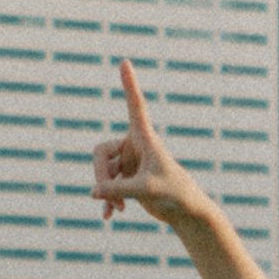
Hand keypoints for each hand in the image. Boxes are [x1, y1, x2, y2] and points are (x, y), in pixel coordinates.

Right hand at [90, 53, 200, 228]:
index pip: (135, 106)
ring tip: (118, 209)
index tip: (125, 62)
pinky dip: (107, 199)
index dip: (129, 85)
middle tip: (108, 196)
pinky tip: (110, 216)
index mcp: (145, 138)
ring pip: (100, 171)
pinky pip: (105, 184)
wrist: (185, 211)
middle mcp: (135, 145)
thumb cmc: (174, 195)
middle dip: (101, 176)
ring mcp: (129, 162)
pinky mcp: (127, 177)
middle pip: (100, 153)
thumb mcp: (146, 191)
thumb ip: (118, 190)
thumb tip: (93, 192)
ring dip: (106, 191)